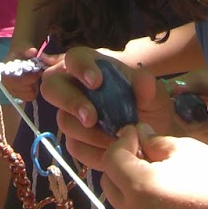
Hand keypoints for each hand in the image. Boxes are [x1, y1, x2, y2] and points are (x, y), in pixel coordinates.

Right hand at [0, 46, 58, 103]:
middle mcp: (4, 84)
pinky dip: (34, 90)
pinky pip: (29, 97)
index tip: (39, 71)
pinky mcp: (17, 95)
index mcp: (3, 73)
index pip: (19, 81)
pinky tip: (33, 83)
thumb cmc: (21, 52)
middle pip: (25, 88)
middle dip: (34, 81)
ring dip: (34, 85)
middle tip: (38, 72)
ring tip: (34, 77)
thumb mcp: (24, 47)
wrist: (19, 56)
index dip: (31, 77)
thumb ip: (28, 49)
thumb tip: (32, 51)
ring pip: (29, 94)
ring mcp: (10, 91)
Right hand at [40, 50, 176, 170]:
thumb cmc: (150, 108)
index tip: (96, 82)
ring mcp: (71, 115)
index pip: (75, 57)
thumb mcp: (156, 96)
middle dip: (70, 102)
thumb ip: (148, 87)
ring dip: (89, 133)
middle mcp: (74, 87)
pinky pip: (74, 146)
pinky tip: (113, 151)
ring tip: (117, 139)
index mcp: (92, 66)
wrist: (154, 141)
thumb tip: (142, 79)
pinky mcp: (74, 140)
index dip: (80, 67)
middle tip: (91, 118)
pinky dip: (94, 151)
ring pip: (64, 120)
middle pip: (51, 87)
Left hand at [101, 124, 207, 208]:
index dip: (122, 142)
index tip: (138, 134)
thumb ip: (154, 141)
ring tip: (160, 178)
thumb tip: (139, 134)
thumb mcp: (186, 150)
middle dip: (121, 166)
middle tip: (144, 154)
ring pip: (125, 206)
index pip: (112, 159)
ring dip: (133, 189)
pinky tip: (172, 204)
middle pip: (110, 185)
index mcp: (140, 187)